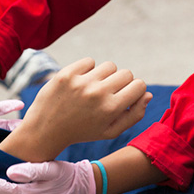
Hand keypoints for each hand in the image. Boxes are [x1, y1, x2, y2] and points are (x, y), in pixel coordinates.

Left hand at [2, 58, 151, 160]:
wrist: (46, 130)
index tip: (127, 96)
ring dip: (106, 75)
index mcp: (111, 109)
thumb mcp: (111, 131)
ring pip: (109, 66)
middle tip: (110, 93)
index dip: (136, 90)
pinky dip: (89, 70)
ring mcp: (81, 82)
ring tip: (95, 88)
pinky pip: (90, 61)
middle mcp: (98, 93)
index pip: (139, 85)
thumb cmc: (83, 131)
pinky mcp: (67, 73)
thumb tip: (148, 94)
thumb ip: (134, 115)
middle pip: (126, 73)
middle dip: (122, 82)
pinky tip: (82, 83)